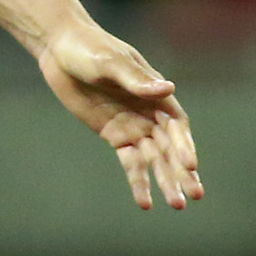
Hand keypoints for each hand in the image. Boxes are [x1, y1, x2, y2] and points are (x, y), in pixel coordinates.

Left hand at [37, 19, 201, 211]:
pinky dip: (138, 181)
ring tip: (177, 205)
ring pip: (154, 159)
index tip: (190, 165)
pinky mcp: (115, 136)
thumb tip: (167, 89)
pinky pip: (130, 162)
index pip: (177, 126)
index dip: (184, 145)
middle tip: (195, 196)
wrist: (61, 51)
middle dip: (182, 171)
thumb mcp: (111, 62)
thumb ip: (136, 80)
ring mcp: (133, 126)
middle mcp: (150, 114)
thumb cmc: (90, 49)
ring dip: (164, 181)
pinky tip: (145, 203)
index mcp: (157, 95)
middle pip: (170, 148)